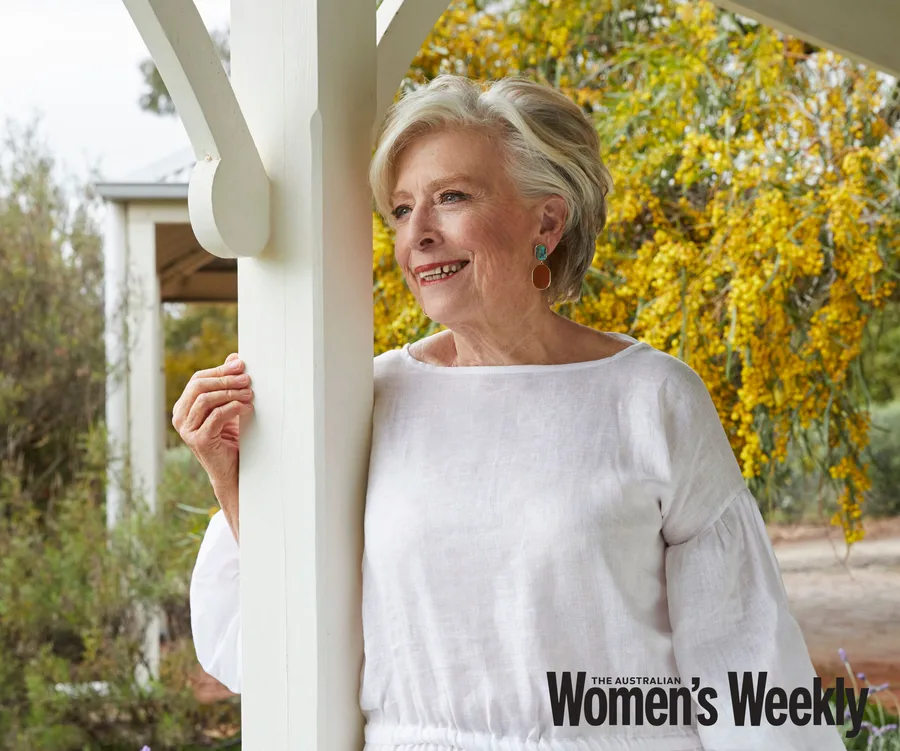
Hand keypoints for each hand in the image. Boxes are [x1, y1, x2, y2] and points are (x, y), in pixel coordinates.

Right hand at [172, 353, 252, 536]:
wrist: (232, 469)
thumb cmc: (230, 437)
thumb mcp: (229, 405)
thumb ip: (228, 384)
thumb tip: (235, 357)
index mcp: (184, 406)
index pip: (198, 379)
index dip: (220, 370)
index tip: (242, 365)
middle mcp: (180, 417)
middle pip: (199, 386)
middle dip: (225, 379)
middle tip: (248, 379)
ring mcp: (186, 430)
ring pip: (206, 399)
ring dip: (231, 393)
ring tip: (250, 394)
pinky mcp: (198, 440)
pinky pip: (215, 416)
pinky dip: (233, 408)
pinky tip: (247, 408)